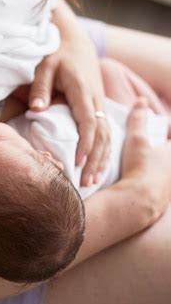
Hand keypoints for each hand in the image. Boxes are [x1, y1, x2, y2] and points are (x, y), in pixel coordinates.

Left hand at [29, 28, 110, 186]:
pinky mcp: (98, 106)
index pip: (88, 122)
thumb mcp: (44, 66)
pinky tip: (97, 166)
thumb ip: (40, 87)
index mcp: (82, 91)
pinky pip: (105, 132)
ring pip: (106, 135)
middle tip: (86, 182)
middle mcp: (95, 99)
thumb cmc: (56, 54)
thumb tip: (36, 109)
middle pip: (101, 134)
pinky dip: (103, 150)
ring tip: (92, 181)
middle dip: (94, 159)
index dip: (85, 144)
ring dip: (101, 158)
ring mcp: (99, 103)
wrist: (74, 42)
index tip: (77, 162)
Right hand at [118, 98, 170, 225]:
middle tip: (155, 143)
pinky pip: (165, 185)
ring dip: (161, 165)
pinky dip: (158, 179)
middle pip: (169, 155)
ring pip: (168, 171)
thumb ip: (138, 120)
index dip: (166, 130)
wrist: (136, 203)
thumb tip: (140, 100)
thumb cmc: (139, 169)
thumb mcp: (136, 140)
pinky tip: (144, 180)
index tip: (162, 127)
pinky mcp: (165, 198)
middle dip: (163, 147)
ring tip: (148, 161)